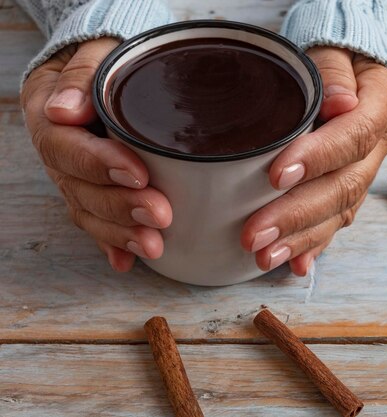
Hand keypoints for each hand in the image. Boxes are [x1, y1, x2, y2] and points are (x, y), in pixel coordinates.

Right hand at [21, 38, 172, 271]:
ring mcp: (73, 176)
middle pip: (80, 188)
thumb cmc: (104, 58)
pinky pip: (95, 221)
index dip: (100, 164)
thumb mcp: (94, 52)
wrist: (101, 69)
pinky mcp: (91, 190)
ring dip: (119, 233)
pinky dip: (111, 242)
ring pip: (88, 211)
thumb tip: (65, 109)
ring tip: (153, 246)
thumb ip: (81, 76)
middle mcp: (58, 152)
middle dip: (120, 207)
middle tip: (160, 217)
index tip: (138, 175)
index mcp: (50, 116)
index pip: (67, 146)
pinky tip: (125, 261)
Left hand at [241, 46, 386, 275]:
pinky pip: (338, 220)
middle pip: (344, 186)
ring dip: (302, 238)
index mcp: (384, 104)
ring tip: (265, 256)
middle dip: (298, 214)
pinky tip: (294, 266)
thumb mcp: (337, 48)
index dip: (319, 158)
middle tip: (255, 234)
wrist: (360, 70)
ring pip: (341, 211)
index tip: (276, 175)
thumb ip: (334, 73)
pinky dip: (315, 244)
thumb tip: (339, 103)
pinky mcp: (353, 186)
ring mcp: (368, 170)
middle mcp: (381, 144)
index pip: (354, 135)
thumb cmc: (341, 55)